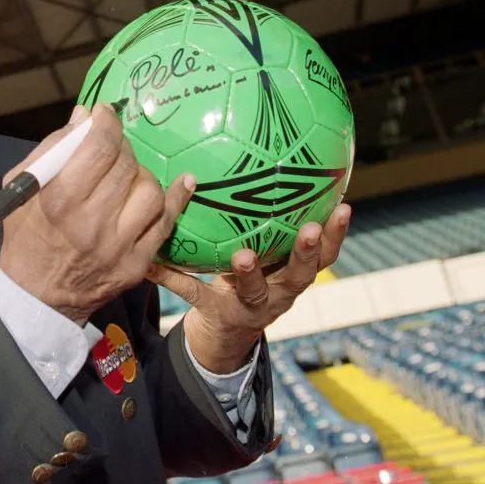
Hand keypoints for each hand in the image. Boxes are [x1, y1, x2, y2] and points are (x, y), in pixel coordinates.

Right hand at [0, 102, 195, 325]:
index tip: (105, 114)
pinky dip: (176, 198)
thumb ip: (51, 150)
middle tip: (112, 147)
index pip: (98, 148)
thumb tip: (84, 118)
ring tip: (127, 176)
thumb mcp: (21, 189)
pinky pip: (166, 223)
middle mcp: (91, 223)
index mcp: (58, 201)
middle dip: (121, 147)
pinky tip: (182, 182)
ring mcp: (118, 246)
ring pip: (150, 191)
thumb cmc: (26, 236)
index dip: (106, 123)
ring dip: (141, 174)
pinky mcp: (137, 263)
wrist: (37, 297)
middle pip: (125, 166)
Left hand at [146, 204, 350, 373]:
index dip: (337, 234)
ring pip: (254, 290)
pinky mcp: (215, 312)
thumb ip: (267, 224)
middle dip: (308, 252)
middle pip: (301, 275)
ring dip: (250, 272)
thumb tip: (265, 162)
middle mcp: (278, 293)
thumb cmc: (247, 279)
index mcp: (291, 275)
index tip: (344, 206)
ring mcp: (248, 306)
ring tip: (243, 255)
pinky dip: (172, 278)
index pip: (324, 254)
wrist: (225, 333)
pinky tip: (151, 263)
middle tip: (310, 228)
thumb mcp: (264, 257)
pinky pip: (193, 293)